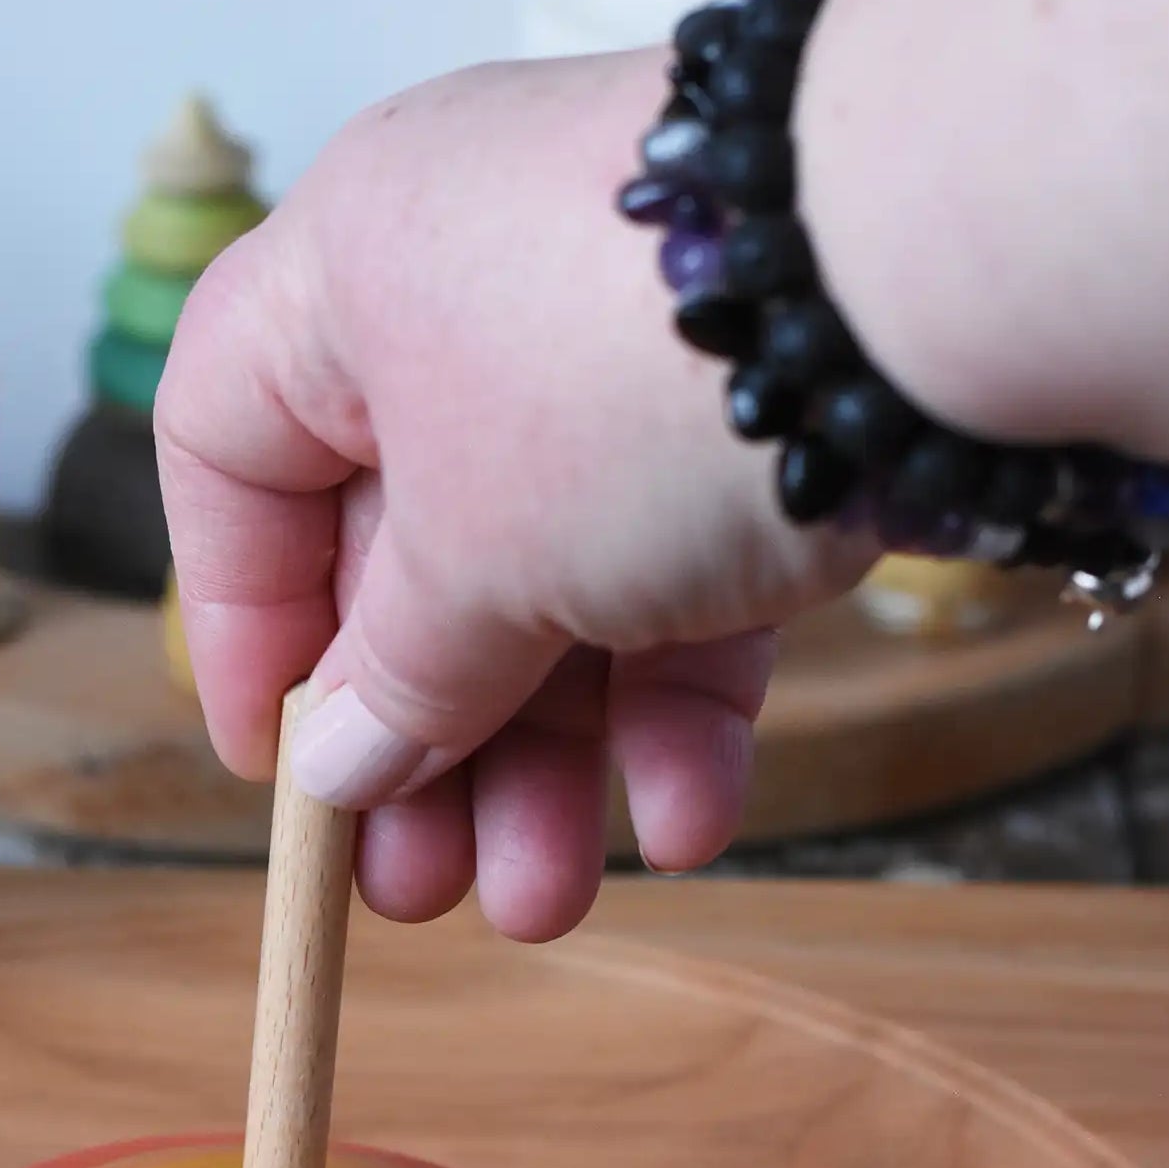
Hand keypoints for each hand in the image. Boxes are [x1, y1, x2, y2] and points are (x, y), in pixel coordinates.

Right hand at [156, 52, 873, 939]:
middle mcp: (469, 300)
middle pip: (404, 554)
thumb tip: (339, 766)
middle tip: (413, 884)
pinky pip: (679, 571)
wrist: (938, 263)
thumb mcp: (477, 557)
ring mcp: (616, 357)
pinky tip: (684, 824)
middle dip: (419, 742)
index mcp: (343, 280)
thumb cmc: (629, 371)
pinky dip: (674, 701)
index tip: (276, 763)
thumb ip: (399, 675)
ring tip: (537, 904)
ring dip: (542, 759)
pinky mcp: (750, 417)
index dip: (239, 622)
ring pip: (546, 584)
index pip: (231, 452)